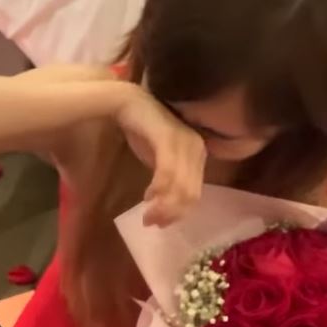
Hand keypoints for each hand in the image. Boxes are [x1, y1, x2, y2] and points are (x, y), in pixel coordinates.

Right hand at [112, 86, 205, 226]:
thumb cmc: (143, 130)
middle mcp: (197, 149)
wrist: (128, 103)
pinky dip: (159, 189)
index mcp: (198, 155)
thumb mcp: (159, 158)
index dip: (179, 212)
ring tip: (148, 216)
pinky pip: (168, 172)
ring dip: (164, 205)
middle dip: (171, 213)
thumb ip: (167, 176)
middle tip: (151, 223)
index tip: (161, 223)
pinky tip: (148, 197)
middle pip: (190, 192)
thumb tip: (163, 200)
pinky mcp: (169, 139)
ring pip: (180, 186)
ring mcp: (185, 143)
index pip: (195, 192)